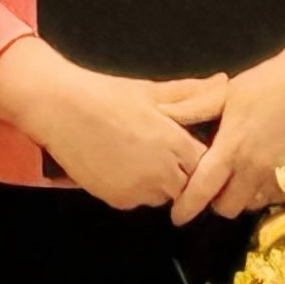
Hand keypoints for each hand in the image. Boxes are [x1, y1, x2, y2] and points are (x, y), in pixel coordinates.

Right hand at [0, 37, 226, 210]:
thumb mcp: (152, 91)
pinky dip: (137, 187)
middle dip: (182, 170)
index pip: (206, 164)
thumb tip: (223, 83)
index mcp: (174, 144)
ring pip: (163, 194)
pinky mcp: (117, 200)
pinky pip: (138, 199)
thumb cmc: (108, 96)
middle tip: (164, 147)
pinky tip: (123, 162)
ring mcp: (138, 191)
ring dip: (160, 181)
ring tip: (141, 151)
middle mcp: (161, 173)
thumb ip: (192, 93)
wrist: (61, 111)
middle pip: (187, 183)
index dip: (200, 155)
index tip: (190, 143)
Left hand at [173, 25, 284, 223]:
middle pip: (228, 207)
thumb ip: (199, 109)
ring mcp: (279, 174)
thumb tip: (167, 116)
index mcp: (232, 147)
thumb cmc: (272, 79)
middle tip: (217, 186)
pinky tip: (266, 172)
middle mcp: (253, 168)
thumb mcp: (230, 92)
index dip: (186, 207)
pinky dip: (267, 190)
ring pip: (253, 204)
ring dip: (245, 196)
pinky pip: (277, 196)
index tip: (177, 216)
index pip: (201, 189)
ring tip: (242, 177)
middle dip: (218, 202)